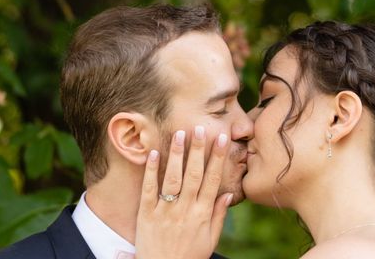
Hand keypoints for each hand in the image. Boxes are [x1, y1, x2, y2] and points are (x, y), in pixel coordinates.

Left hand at [134, 126, 232, 258]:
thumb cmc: (188, 258)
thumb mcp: (210, 240)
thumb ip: (218, 216)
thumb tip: (227, 193)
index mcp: (202, 215)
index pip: (212, 180)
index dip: (217, 159)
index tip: (222, 140)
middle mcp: (185, 210)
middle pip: (194, 175)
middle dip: (198, 150)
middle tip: (200, 128)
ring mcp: (165, 211)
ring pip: (173, 178)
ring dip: (177, 155)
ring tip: (180, 133)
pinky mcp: (147, 215)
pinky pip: (149, 189)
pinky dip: (151, 171)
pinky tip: (154, 153)